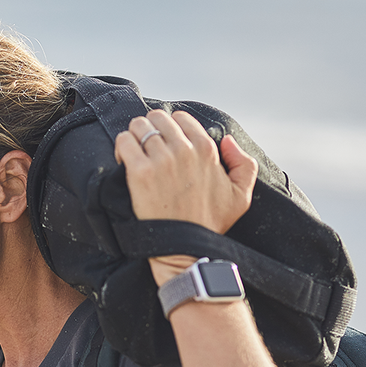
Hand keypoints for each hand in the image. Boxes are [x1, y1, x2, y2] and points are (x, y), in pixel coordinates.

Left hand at [114, 109, 257, 283]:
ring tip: (136, 153)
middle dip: (151, 129)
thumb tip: (226, 140)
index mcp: (207, 150)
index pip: (181, 118)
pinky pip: (124, 141)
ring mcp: (161, 160)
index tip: (166, 143)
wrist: (184, 248)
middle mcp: (184, 150)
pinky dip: (122, 146)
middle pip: (157, 118)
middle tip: (148, 148)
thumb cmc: (209, 224)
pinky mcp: (140, 173)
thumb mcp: (241, 196)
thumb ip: (244, 163)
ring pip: (139, 125)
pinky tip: (125, 160)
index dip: (171, 128)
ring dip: (135, 136)